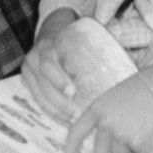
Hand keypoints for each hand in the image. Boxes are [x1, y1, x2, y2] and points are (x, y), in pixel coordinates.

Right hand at [19, 8, 85, 124]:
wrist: (49, 32)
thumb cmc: (70, 35)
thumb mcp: (78, 34)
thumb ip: (95, 43)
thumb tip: (125, 54)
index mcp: (46, 46)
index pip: (48, 64)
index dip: (59, 79)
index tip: (72, 92)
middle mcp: (33, 59)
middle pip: (43, 85)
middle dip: (59, 103)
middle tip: (76, 114)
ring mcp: (28, 72)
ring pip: (39, 97)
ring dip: (55, 112)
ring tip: (72, 121)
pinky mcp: (27, 83)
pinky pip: (38, 101)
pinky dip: (51, 112)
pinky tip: (64, 120)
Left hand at [64, 73, 152, 152]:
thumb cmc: (150, 88)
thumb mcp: (120, 97)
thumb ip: (110, 117)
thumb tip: (108, 146)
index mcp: (98, 108)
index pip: (76, 132)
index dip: (71, 149)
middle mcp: (106, 122)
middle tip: (128, 151)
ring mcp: (122, 133)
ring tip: (145, 138)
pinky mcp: (139, 143)